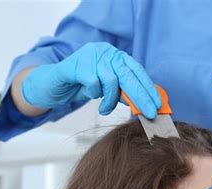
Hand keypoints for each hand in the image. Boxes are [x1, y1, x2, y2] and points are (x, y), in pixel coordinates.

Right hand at [21, 42, 160, 118]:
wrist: (53, 85)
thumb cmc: (83, 86)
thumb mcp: (107, 89)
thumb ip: (124, 92)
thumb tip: (145, 105)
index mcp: (115, 56)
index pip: (137, 70)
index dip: (149, 87)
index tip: (158, 103)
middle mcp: (105, 51)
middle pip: (128, 74)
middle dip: (141, 96)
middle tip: (149, 113)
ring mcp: (90, 56)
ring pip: (110, 81)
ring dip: (110, 100)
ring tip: (105, 108)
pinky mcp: (76, 64)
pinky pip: (93, 83)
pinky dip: (93, 93)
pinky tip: (89, 94)